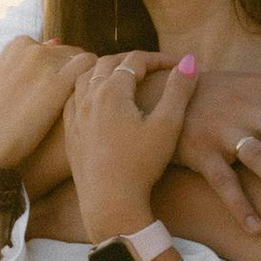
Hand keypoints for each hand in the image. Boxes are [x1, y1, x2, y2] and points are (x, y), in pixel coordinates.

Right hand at [0, 35, 95, 175]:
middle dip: (74, 74)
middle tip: (74, 101)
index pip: (54, 48)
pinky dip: (94, 82)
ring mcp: (46, 63)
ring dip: (86, 79)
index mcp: (17, 45)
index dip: (60, 71)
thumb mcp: (0, 81)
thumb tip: (55, 42)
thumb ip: (25, 62)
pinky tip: (88, 105)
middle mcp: (32, 48)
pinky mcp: (59, 82)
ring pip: (83, 60)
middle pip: (69, 54)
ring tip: (82, 106)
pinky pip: (89, 69)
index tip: (58, 93)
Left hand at [65, 51, 196, 241]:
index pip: (135, 60)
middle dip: (132, 60)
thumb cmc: (141, 164)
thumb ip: (179, 90)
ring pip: (85, 77)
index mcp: (113, 91)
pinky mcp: (71, 134)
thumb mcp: (168, 125)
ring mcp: (76, 116)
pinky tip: (94, 97)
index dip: (158, 58)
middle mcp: (89, 98)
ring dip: (104, 70)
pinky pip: (73, 99)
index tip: (177, 65)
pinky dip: (86, 89)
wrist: (110, 202)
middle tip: (152, 67)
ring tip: (121, 75)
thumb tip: (189, 60)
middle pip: (107, 63)